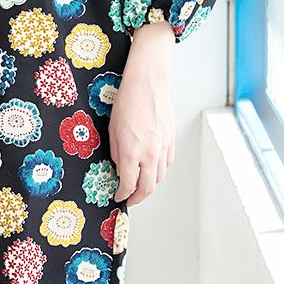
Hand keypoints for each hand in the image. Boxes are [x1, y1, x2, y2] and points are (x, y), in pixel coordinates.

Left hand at [110, 19, 175, 204]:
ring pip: (159, 178)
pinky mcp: (171, 141)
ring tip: (140, 186)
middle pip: (147, 188)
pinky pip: (166, 164)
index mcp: (131, 152)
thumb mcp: (112, 131)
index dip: (122, 195)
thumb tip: (119, 169)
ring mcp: (163, 148)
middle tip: (130, 199)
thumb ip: (116, 154)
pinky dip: (159, 172)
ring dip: (149, 186)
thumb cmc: (127, 103)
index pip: (128, 185)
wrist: (147, 84)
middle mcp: (150, 154)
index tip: (118, 196)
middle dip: (137, 198)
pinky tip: (151, 169)